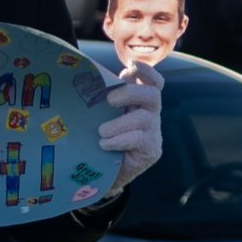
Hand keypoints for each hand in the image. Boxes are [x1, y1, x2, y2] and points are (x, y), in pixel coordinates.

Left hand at [99, 60, 162, 193]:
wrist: (103, 175)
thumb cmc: (99, 141)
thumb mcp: (99, 118)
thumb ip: (101, 101)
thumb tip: (88, 80)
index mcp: (139, 103)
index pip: (153, 82)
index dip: (146, 71)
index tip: (130, 67)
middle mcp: (150, 115)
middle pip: (152, 94)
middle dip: (130, 93)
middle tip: (109, 100)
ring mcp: (153, 133)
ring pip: (144, 118)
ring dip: (119, 123)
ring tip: (101, 132)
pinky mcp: (151, 150)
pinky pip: (139, 139)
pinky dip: (119, 140)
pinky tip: (105, 144)